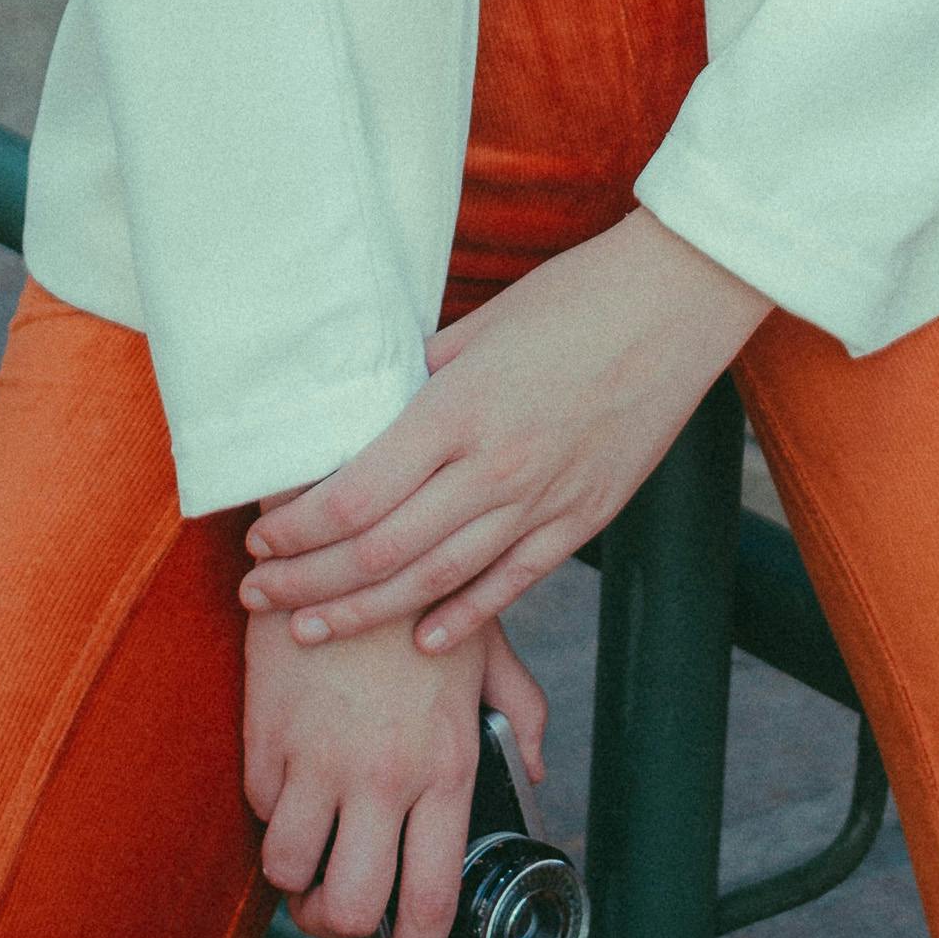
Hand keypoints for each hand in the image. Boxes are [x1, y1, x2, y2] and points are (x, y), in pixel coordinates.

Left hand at [240, 210, 770, 656]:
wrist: (679, 302)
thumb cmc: (577, 296)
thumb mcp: (481, 325)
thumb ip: (421, 376)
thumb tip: (366, 407)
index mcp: (458, 410)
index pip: (355, 493)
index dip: (297, 527)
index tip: (259, 538)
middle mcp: (495, 466)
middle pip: (381, 550)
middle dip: (309, 582)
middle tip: (259, 597)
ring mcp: (544, 499)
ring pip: (438, 579)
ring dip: (366, 613)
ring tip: (313, 630)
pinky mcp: (586, 516)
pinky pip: (514, 581)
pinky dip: (464, 617)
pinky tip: (424, 642)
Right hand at [243, 611, 548, 937]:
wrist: (346, 533)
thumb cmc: (419, 590)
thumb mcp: (488, 648)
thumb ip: (523, 714)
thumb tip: (538, 765)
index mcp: (446, 767)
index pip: (428, 900)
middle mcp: (383, 777)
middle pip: (350, 906)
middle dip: (338, 930)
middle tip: (337, 913)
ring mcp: (319, 759)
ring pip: (291, 872)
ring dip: (297, 878)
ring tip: (308, 852)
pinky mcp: (269, 735)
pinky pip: (261, 810)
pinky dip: (273, 813)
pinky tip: (290, 783)